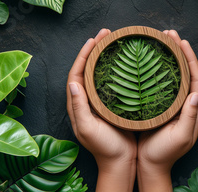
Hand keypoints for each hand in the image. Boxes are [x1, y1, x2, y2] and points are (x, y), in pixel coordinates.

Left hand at [67, 29, 136, 191]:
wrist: (120, 163)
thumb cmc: (104, 148)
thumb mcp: (88, 129)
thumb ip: (80, 107)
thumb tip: (73, 84)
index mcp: (77, 104)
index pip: (76, 73)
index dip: (83, 55)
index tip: (93, 40)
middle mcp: (86, 100)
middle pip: (87, 69)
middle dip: (94, 50)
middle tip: (106, 34)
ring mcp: (99, 102)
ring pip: (99, 74)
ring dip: (104, 57)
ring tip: (113, 42)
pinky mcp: (112, 105)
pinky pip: (110, 82)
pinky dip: (115, 69)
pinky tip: (124, 63)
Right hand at [137, 30, 197, 191]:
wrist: (150, 166)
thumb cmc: (165, 153)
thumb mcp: (180, 137)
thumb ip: (189, 116)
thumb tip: (195, 93)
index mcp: (195, 110)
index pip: (196, 78)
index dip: (190, 59)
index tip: (182, 42)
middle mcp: (187, 104)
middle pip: (187, 72)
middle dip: (180, 52)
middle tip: (170, 35)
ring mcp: (175, 105)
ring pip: (176, 76)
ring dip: (171, 58)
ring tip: (163, 42)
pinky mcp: (163, 106)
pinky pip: (165, 83)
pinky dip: (160, 69)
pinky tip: (152, 62)